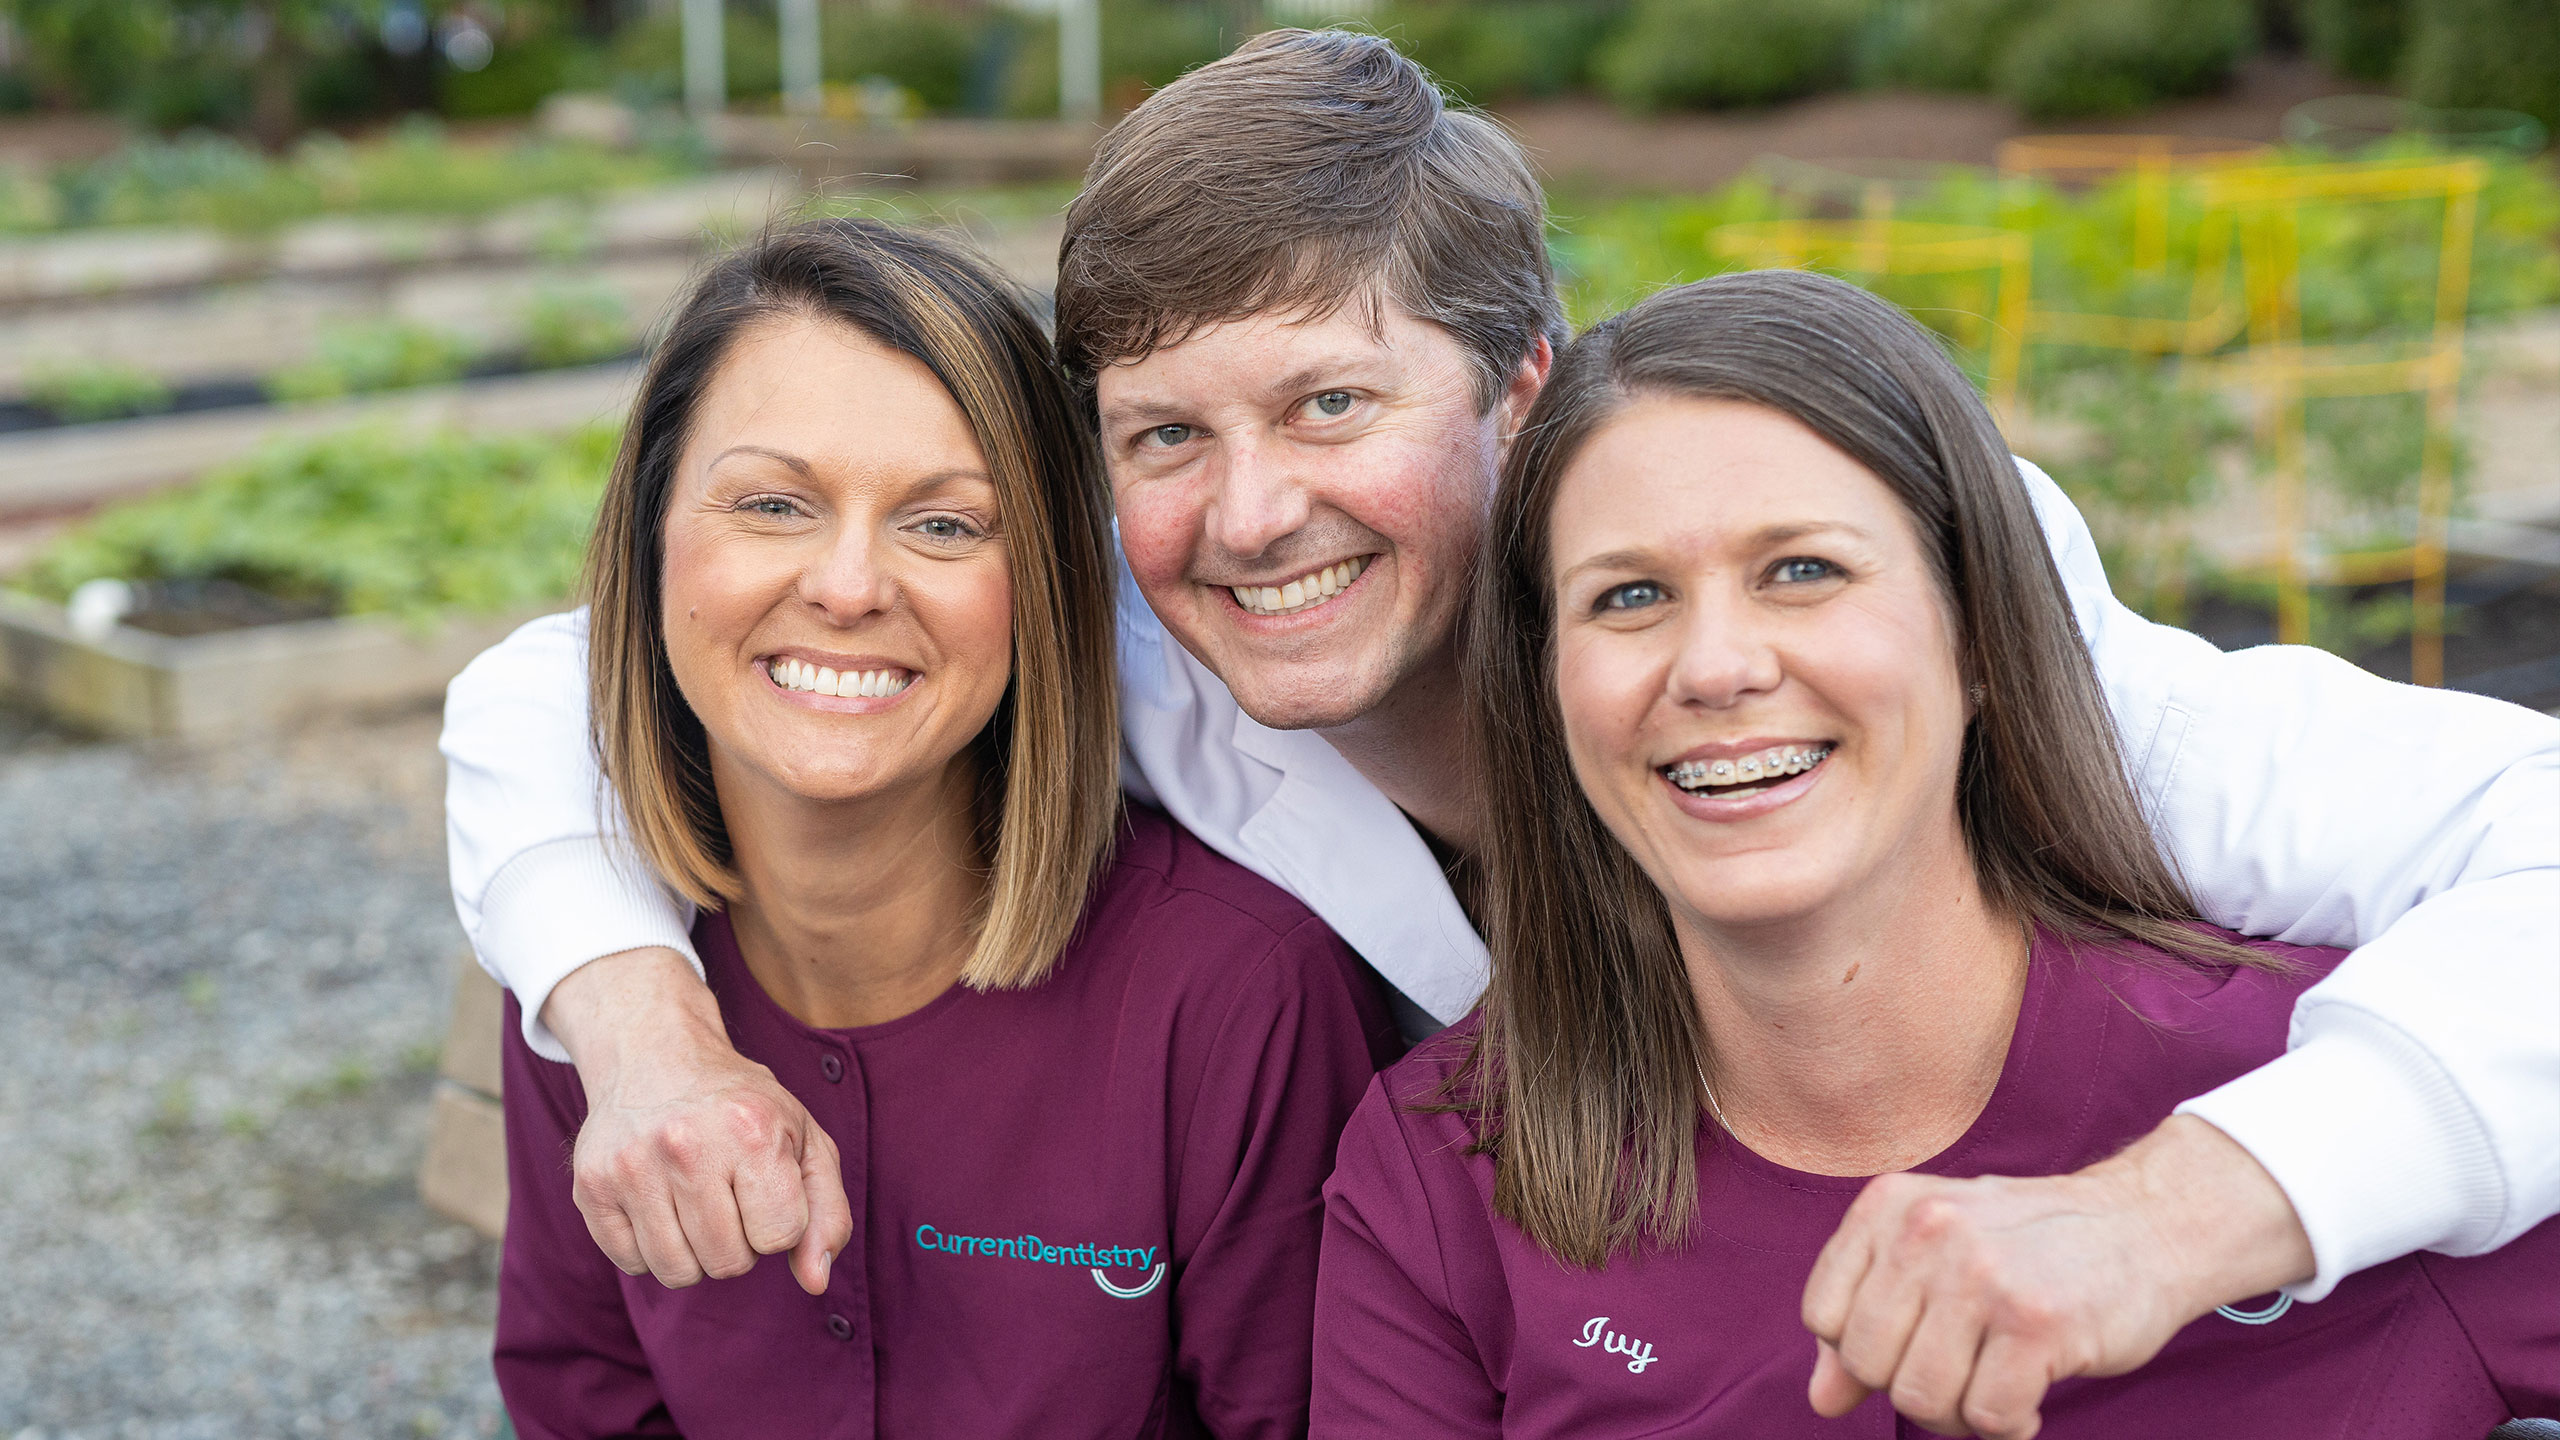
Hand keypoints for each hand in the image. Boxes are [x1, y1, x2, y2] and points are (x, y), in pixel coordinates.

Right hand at [542, 947, 855, 1294]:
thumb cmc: (741, 1108)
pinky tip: (658, 1203)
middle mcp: (686, 1146)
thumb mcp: (804, 1140)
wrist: (656, 1056)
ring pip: (677, 1272)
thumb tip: (815, 1283)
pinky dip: (651, 1249)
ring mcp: (630, 1167)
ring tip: (696, 1203)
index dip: (779, 1223)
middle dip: (738, 1241)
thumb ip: (827, 1213)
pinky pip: (632, 1264)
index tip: (766, 1189)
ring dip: (695, 1252)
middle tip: (728, 1194)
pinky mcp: (590, 1186)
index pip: (779, 1237)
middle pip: (727, 1263)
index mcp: (751, 1131)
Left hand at [1800, 1115, 2313, 1438]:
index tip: (1915, 1344)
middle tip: (1962, 1372)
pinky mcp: (2037, 1323)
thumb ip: (1869, 1319)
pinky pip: (1989, 1419)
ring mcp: (1981, 1275)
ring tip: (1995, 1384)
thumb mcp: (1934, 1257)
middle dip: (1912, 1388)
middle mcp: (1927, 1231)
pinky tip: (2030, 1395)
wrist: (2144, 1224)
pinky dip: (2009, 1426)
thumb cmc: (2030, 1246)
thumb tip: (1821, 1398)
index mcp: (1889, 1206)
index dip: (1863, 1352)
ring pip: (1922, 1398)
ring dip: (1960, 1414)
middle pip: (1868, 1363)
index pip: (1823, 1315)